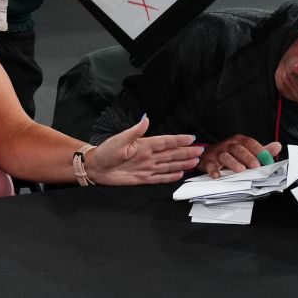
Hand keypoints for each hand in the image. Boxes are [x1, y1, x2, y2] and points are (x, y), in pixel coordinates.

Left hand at [86, 115, 201, 184]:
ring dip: (182, 163)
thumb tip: (146, 118)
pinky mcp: (143, 179)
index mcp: (144, 145)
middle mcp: (148, 156)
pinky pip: (160, 177)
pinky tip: (180, 174)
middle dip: (186, 152)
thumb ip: (135, 131)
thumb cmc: (106, 152)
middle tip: (200, 150)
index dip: (179, 140)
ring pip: (169, 165)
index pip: (166, 142)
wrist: (96, 168)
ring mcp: (147, 167)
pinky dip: (170, 176)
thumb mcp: (119, 139)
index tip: (192, 138)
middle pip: (171, 154)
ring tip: (195, 161)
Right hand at [199, 135, 281, 178]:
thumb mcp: (246, 150)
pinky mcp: (208, 161)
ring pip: (225, 156)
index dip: (259, 150)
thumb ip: (261, 150)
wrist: (208, 154)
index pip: (250, 143)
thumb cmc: (230, 153)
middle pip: (238, 149)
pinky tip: (218, 176)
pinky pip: (210, 165)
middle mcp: (228, 145)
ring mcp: (218, 153)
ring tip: (240, 170)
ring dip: (233, 163)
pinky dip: (213, 170)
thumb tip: (277, 146)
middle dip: (248, 157)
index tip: (267, 159)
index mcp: (239, 141)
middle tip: (256, 165)